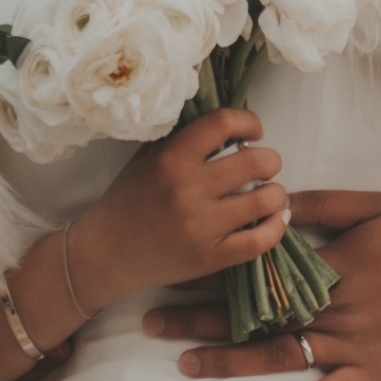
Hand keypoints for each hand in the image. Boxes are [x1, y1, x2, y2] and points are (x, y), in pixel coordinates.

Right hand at [74, 108, 288, 309]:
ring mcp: (201, 226)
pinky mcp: (210, 258)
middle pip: (257, 161)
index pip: (224, 123)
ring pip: (266, 199)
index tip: (253, 132)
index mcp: (172, 159)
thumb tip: (229, 126)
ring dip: (275, 193)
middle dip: (271, 160)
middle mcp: (188, 190)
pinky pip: (261, 241)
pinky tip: (275, 219)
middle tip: (264, 166)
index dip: (249, 121)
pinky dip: (277, 226)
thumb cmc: (128, 201)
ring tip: (268, 193)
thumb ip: (184, 141)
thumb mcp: (147, 159)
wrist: (104, 254)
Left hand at [142, 190, 380, 380]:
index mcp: (330, 264)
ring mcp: (350, 345)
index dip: (212, 272)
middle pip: (254, 315)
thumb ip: (323, 204)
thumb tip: (274, 200)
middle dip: (199, 317)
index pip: (257, 270)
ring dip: (227, 360)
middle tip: (150, 322)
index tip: (171, 271)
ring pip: (277, 354)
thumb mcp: (376, 206)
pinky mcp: (370, 375)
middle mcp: (332, 307)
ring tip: (182, 362)